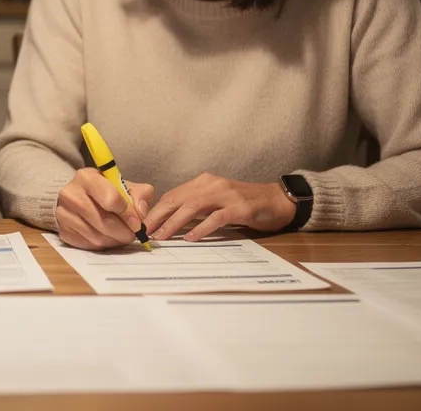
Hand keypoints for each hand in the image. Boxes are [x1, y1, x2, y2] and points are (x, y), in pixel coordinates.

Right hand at [55, 168, 154, 250]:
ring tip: (121, 237)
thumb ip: (140, 195)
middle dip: (124, 232)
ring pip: (97, 236)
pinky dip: (102, 245)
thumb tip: (140, 213)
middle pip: (104, 221)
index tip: (136, 222)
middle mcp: (71, 194)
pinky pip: (88, 245)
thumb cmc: (105, 191)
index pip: (111, 199)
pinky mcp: (63, 231)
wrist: (78, 197)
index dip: (128, 214)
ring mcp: (63, 214)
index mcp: (87, 177)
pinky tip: (108, 239)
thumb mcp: (124, 185)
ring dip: (114, 241)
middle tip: (132, 235)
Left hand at [144, 174, 295, 241]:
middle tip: (146, 233)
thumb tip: (170, 223)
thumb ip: (197, 207)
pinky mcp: (240, 208)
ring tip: (163, 237)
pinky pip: (216, 218)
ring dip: (174, 223)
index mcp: (204, 182)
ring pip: (192, 207)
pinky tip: (190, 238)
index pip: (173, 195)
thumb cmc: (245, 203)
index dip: (155, 210)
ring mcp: (226, 195)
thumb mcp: (217, 201)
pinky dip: (201, 228)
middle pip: (177, 199)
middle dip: (159, 216)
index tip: (142, 225)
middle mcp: (212, 185)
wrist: (277, 200)